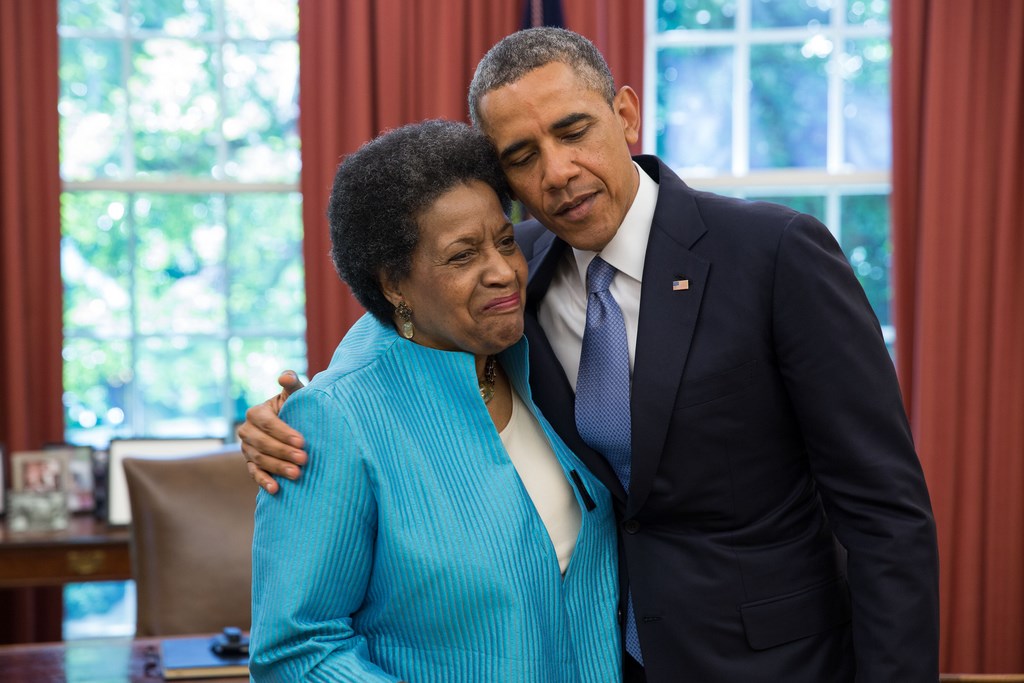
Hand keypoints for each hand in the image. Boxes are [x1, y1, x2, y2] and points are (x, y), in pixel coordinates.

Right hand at [237, 371, 307, 493]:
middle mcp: (247, 431)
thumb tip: (284, 376)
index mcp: (256, 412)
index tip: (302, 441)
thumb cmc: (295, 407)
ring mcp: (247, 449)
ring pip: (260, 459)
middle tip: (304, 459)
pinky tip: (275, 489)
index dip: (283, 432)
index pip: (267, 423)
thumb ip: (292, 383)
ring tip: (297, 474)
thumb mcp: (295, 395)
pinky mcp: (250, 464)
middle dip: (284, 452)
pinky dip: (264, 481)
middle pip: (263, 444)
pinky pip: (254, 474)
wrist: (293, 425)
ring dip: (278, 467)